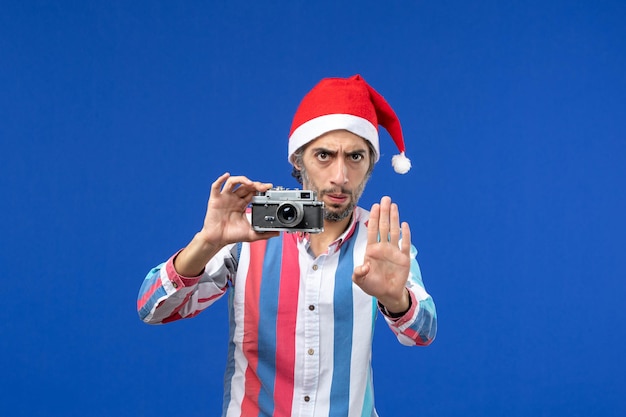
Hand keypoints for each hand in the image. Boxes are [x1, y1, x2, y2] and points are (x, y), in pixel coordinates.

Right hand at [174, 173, 278, 275]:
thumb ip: (264, 234)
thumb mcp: (251, 234)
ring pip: (233, 182)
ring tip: (251, 183)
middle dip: (255, 184)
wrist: (218, 240)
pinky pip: (216, 186)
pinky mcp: (215, 199)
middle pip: (245, 185)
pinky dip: (221, 179)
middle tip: (264, 187)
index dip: (260, 189)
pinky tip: (226, 176)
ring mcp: (225, 198)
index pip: (252, 192)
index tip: (269, 188)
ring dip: (242, 180)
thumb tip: (277, 233)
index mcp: (242, 204)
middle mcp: (234, 199)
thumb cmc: (231, 236)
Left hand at [352, 196, 410, 313]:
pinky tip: (404, 224)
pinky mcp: (404, 258)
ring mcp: (394, 252)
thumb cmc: (373, 286)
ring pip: (394, 232)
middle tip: (385, 199)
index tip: (375, 206)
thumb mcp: (360, 281)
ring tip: (393, 206)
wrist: (387, 294)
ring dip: (394, 219)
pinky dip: (406, 234)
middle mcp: (383, 248)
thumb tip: (363, 267)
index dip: (374, 218)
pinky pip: (405, 244)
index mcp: (372, 250)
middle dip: (384, 212)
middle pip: (384, 226)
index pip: (372, 230)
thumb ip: (359, 274)